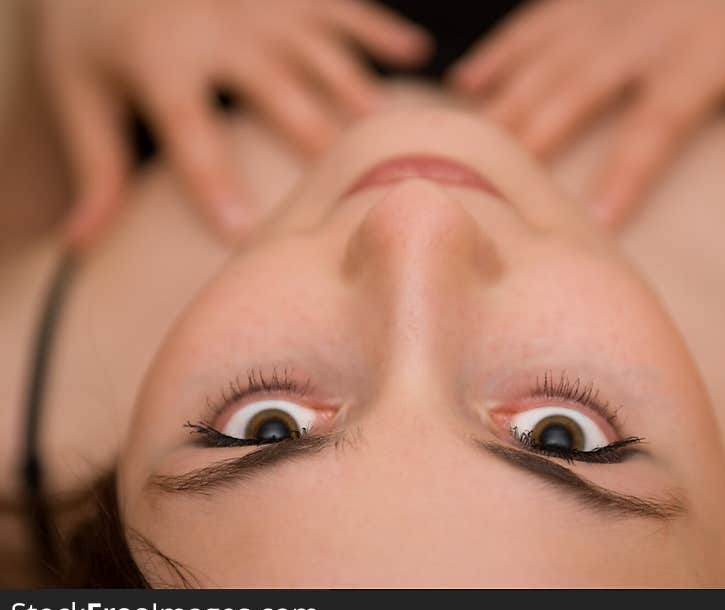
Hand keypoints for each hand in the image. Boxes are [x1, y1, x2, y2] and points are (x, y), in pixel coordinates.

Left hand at [35, 0, 430, 245]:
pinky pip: (342, 10)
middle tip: (350, 190)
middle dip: (313, 137)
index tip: (244, 237)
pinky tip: (417, 54)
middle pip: (276, 90)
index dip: (215, 184)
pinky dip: (381, 30)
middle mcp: (220, 27)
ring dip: (357, 92)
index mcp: (162, 59)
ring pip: (320, 52)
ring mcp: (261, 6)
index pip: (190, 131)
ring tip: (391, 134)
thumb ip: (95, 166)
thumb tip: (82, 243)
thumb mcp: (78, 93)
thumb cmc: (94, 32)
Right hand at [451, 0, 724, 238]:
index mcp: (703, 55)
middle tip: (488, 188)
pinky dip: (497, 53)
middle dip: (532, 138)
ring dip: (502, 103)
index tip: (592, 221)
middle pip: (577, 90)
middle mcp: (645, 28)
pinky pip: (533, 22)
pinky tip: (464, 85)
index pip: (656, 124)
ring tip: (461, 147)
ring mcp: (610, 6)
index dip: (625, 173)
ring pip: (544, 59)